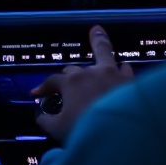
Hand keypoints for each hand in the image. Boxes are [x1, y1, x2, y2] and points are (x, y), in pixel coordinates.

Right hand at [29, 25, 134, 142]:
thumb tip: (41, 117)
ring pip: (103, 53)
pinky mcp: (129, 80)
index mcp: (70, 83)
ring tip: (97, 31)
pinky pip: (124, 69)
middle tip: (66, 85)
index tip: (36, 94)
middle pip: (73, 69)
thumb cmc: (84, 129)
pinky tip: (123, 66)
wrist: (119, 133)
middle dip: (67, 75)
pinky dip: (121, 68)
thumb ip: (46, 121)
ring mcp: (110, 74)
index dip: (43, 88)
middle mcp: (89, 73)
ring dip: (98, 43)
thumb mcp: (58, 130)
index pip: (52, 81)